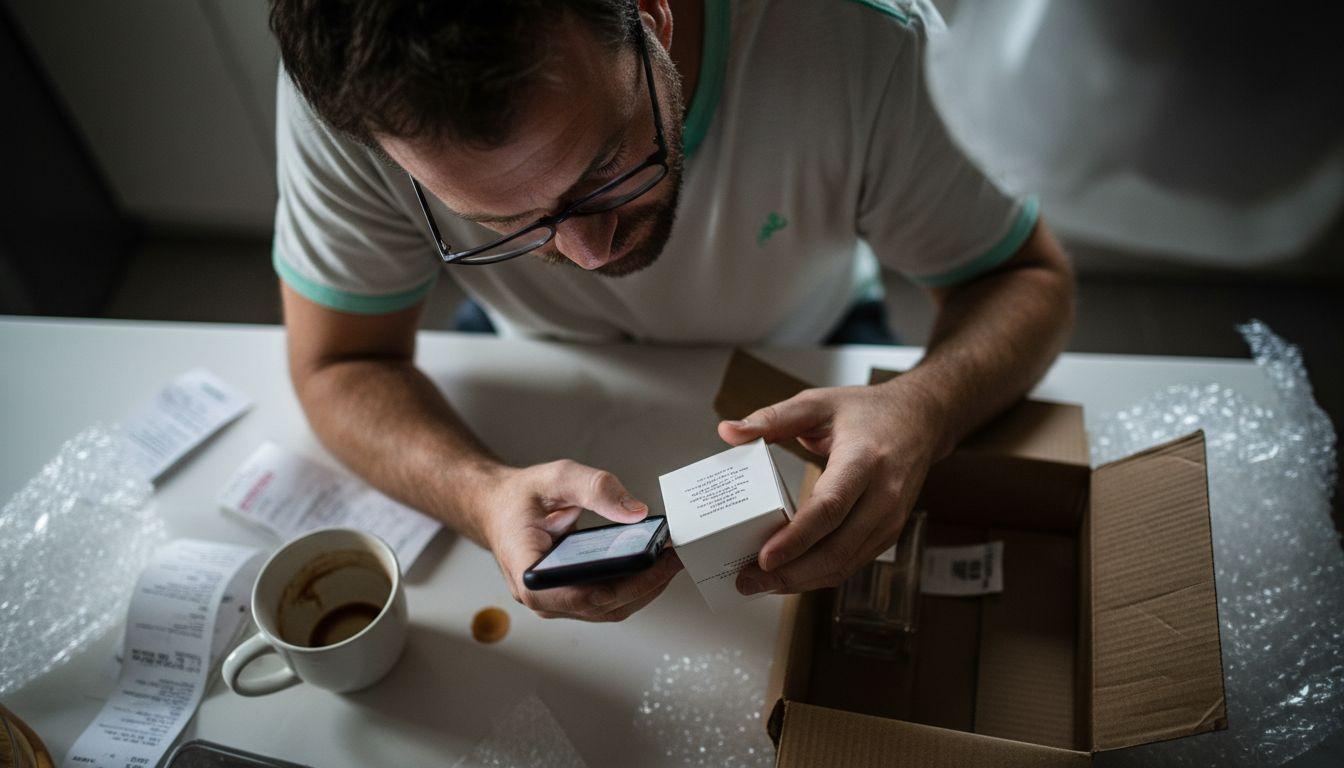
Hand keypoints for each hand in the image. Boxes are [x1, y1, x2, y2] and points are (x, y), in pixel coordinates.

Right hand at [474, 460, 683, 620]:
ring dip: (644, 587)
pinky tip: (651, 563)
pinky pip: (607, 599)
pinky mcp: (569, 597)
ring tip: (669, 559)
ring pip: (609, 608)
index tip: (656, 563)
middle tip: (675, 556)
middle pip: (604, 606)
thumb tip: (636, 511)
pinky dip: (633, 585)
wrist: (495, 507)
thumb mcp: (555, 479)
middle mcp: (542, 597)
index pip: (582, 596)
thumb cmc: (517, 499)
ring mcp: (556, 601)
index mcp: (530, 573)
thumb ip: (596, 489)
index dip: (627, 585)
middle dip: (646, 584)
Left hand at [717, 381, 940, 594]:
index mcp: (864, 460)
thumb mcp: (819, 402)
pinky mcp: (888, 534)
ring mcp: (889, 520)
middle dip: (790, 573)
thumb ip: (772, 418)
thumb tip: (728, 432)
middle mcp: (883, 496)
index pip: (830, 507)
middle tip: (747, 581)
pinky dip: (818, 576)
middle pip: (836, 549)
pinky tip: (788, 576)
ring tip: (759, 584)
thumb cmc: (869, 412)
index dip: (797, 538)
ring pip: (844, 565)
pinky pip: (851, 564)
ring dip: (801, 582)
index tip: (764, 558)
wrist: (921, 422)